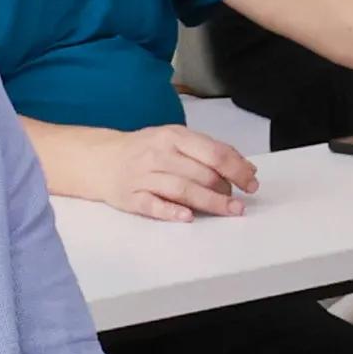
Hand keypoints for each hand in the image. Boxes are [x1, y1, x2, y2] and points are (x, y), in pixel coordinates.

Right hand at [81, 125, 262, 221]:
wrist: (101, 159)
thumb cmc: (145, 151)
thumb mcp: (176, 140)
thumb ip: (209, 151)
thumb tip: (246, 168)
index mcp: (174, 136)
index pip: (213, 153)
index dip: (237, 169)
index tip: (252, 183)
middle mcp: (159, 153)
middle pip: (201, 173)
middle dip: (225, 189)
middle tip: (238, 202)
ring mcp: (143, 175)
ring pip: (182, 189)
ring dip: (210, 202)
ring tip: (230, 211)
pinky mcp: (130, 196)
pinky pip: (153, 205)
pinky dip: (171, 211)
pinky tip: (188, 217)